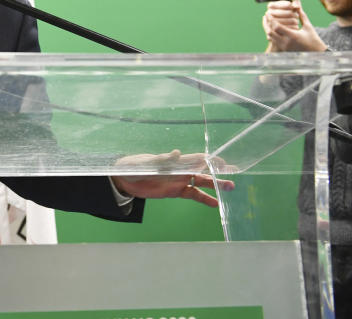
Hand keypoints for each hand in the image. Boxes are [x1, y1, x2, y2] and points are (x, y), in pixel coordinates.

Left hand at [110, 149, 234, 207]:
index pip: (196, 158)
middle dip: (218, 171)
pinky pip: (193, 195)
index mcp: (175, 161)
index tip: (223, 161)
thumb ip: (162, 160)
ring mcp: (179, 181)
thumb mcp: (146, 163)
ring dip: (215, 186)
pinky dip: (204, 199)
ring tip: (230, 188)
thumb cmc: (134, 166)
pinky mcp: (175, 192)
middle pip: (203, 169)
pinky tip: (215, 204)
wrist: (124, 179)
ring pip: (201, 183)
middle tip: (235, 173)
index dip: (210, 159)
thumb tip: (176, 153)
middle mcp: (180, 170)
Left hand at [262, 0, 326, 51]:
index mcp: (293, 36)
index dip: (271, 19)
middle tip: (266, 16)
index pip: (277, 27)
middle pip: (270, 32)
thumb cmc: (313, 38)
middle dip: (266, 23)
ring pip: (270, 37)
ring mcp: (284, 47)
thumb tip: (297, 4)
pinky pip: (273, 40)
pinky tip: (272, 27)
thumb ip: (301, 14)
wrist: (315, 52)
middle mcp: (286, 42)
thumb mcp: (307, 26)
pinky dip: (271, 34)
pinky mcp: (283, 49)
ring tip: (267, 21)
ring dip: (268, 28)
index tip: (269, 13)